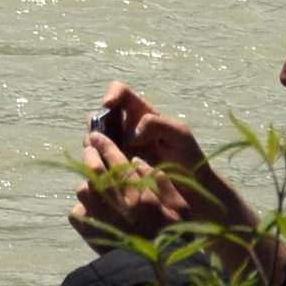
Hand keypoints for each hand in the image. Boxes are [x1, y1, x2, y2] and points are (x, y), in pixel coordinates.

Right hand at [66, 86, 234, 249]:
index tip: (107, 105)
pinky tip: (107, 172)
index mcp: (140, 114)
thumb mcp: (180, 134)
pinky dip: (96, 164)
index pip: (119, 92)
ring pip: (93, 140)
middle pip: (98, 117)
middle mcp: (124, 129)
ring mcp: (118, 149)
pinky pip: (97, 162)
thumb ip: (156, 124)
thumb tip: (130, 133)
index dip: (111, 94)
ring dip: (94, 147)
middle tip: (100, 138)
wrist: (193, 192)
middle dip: (96, 125)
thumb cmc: (189, 159)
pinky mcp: (114, 169)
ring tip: (106, 159)